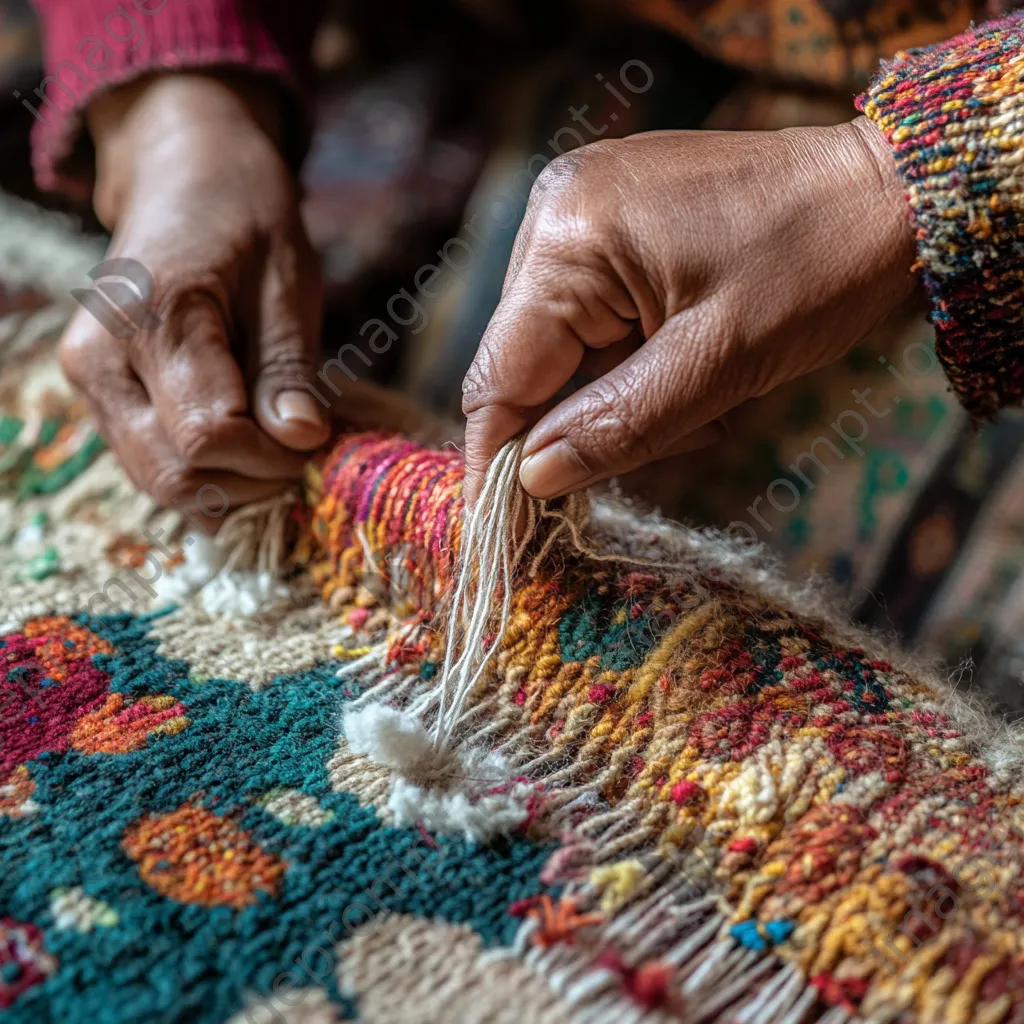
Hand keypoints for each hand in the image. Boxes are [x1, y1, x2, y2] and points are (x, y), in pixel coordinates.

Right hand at [59, 73, 328, 529]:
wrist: (183, 179)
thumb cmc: (245, 220)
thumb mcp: (287, 283)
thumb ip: (287, 367)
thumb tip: (300, 440)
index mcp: (151, 317)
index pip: (207, 436)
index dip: (271, 458)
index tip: (315, 438)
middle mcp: (99, 357)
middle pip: (175, 474)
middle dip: (250, 480)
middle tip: (300, 448)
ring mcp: (90, 380)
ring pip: (158, 480)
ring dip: (228, 484)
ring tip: (275, 445)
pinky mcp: (99, 395)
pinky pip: (151, 464)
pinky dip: (204, 473)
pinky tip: (244, 444)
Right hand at [461, 117, 915, 502]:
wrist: (892, 187)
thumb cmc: (818, 268)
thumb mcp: (718, 365)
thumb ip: (616, 427)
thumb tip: (531, 480)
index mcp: (571, 238)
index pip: (502, 376)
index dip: (499, 460)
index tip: (502, 534)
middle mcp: (558, 211)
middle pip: (530, 366)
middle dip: (590, 424)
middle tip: (681, 438)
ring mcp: (583, 209)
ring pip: (566, 351)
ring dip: (623, 396)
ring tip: (709, 393)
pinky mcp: (611, 219)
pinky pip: (593, 319)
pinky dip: (635, 361)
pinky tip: (695, 360)